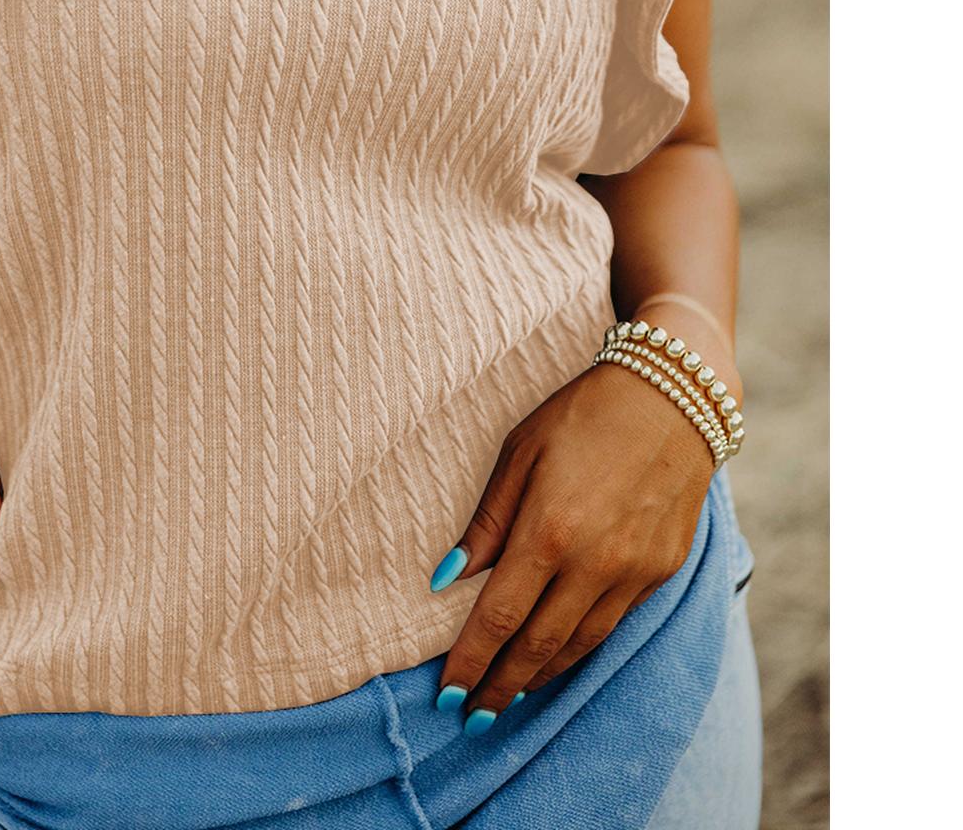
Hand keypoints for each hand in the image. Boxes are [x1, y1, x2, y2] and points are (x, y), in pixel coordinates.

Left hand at [428, 355, 716, 730]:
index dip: (471, 661)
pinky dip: (580, 650)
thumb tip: (445, 578)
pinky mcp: (659, 572)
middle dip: (501, 686)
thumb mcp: (520, 452)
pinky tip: (558, 659)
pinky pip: (613, 626)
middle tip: (473, 716)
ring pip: (579, 646)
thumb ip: (486, 522)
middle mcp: (594, 564)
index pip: (500, 616)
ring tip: (509, 697)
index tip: (448, 695)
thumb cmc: (582, 416)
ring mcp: (633, 573)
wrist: (671, 400)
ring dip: (541, 677)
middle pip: (538, 646)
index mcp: (549, 531)